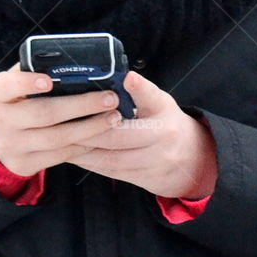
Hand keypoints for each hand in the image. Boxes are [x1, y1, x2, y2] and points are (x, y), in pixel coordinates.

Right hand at [0, 62, 148, 176]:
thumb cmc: (18, 101)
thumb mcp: (17, 83)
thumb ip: (37, 71)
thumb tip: (78, 61)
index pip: (7, 86)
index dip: (26, 84)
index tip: (48, 81)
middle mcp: (0, 120)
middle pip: (43, 114)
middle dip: (81, 106)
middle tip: (109, 98)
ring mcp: (11, 145)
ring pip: (56, 138)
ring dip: (90, 128)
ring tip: (114, 117)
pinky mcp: (24, 164)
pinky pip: (60, 156)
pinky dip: (83, 145)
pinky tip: (101, 135)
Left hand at [63, 70, 217, 198]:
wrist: (193, 159)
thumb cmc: (165, 122)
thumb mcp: (157, 103)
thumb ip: (137, 93)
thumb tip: (107, 81)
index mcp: (163, 109)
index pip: (152, 96)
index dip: (140, 87)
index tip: (128, 78)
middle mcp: (163, 134)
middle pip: (120, 135)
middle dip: (89, 130)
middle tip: (64, 123)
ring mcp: (156, 159)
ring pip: (113, 157)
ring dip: (85, 150)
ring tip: (62, 141)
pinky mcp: (146, 178)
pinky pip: (113, 172)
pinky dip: (91, 164)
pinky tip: (74, 155)